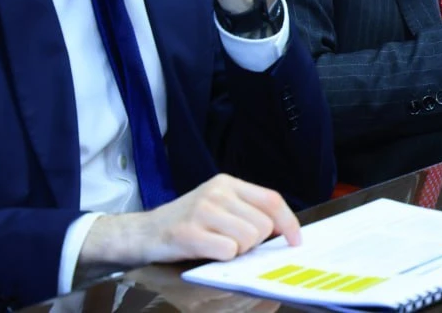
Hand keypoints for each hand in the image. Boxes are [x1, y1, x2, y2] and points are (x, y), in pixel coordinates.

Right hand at [79, 174, 300, 273]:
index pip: (271, 200)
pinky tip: (207, 251)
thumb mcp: (218, 205)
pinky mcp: (190, 232)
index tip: (295, 240)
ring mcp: (202, 210)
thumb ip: (247, 211)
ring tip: (218, 246)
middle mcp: (217, 192)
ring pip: (248, 238)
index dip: (289, 222)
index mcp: (228, 183)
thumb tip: (282, 230)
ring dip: (238, 251)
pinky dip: (222, 258)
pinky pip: (228, 251)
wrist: (145, 232)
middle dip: (254, 242)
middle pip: (262, 224)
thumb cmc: (188, 222)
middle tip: (232, 243)